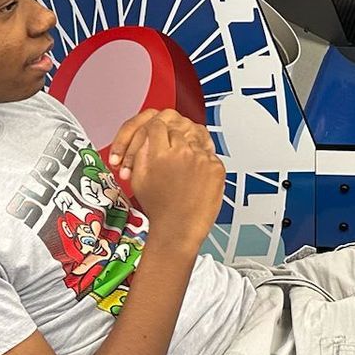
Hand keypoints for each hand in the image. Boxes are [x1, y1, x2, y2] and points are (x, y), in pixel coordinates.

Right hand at [106, 109, 225, 249]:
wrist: (179, 229)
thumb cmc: (160, 209)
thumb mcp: (138, 178)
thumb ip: (141, 152)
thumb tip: (147, 135)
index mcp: (160, 154)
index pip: (156, 124)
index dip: (154, 130)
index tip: (156, 135)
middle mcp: (183, 152)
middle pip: (176, 128)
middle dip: (171, 137)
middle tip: (169, 151)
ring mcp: (202, 159)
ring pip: (195, 137)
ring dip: (188, 146)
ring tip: (182, 165)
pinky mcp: (217, 167)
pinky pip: (208, 152)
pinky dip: (201, 159)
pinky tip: (194, 174)